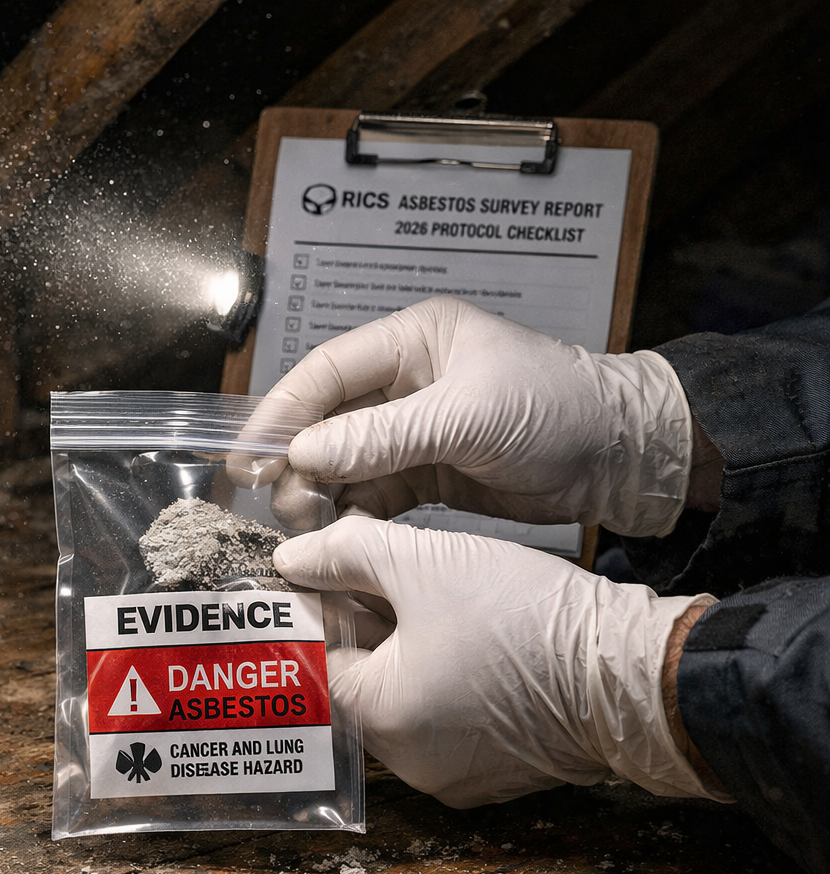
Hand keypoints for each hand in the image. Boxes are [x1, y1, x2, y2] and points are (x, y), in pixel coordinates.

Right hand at [233, 295, 693, 536]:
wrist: (622, 456)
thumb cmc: (559, 410)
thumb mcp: (467, 417)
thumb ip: (383, 436)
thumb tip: (307, 454)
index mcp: (414, 341)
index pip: (327, 371)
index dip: (283, 411)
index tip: (251, 452)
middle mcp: (407, 381)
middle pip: (328, 419)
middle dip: (298, 459)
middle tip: (276, 499)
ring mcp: (416, 429)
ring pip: (345, 461)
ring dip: (321, 491)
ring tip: (304, 523)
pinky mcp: (429, 472)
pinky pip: (374, 492)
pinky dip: (353, 512)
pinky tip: (336, 533)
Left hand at [274, 517, 722, 806]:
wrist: (631, 668)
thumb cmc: (523, 615)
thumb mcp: (424, 562)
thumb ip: (347, 554)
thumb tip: (293, 558)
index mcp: (379, 718)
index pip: (317, 659)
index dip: (318, 607)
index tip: (326, 570)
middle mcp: (407, 763)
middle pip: (358, 683)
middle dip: (362, 626)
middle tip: (381, 574)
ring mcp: (453, 775)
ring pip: (402, 701)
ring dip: (403, 651)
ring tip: (429, 597)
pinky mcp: (495, 773)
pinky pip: (445, 722)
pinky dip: (444, 681)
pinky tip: (467, 637)